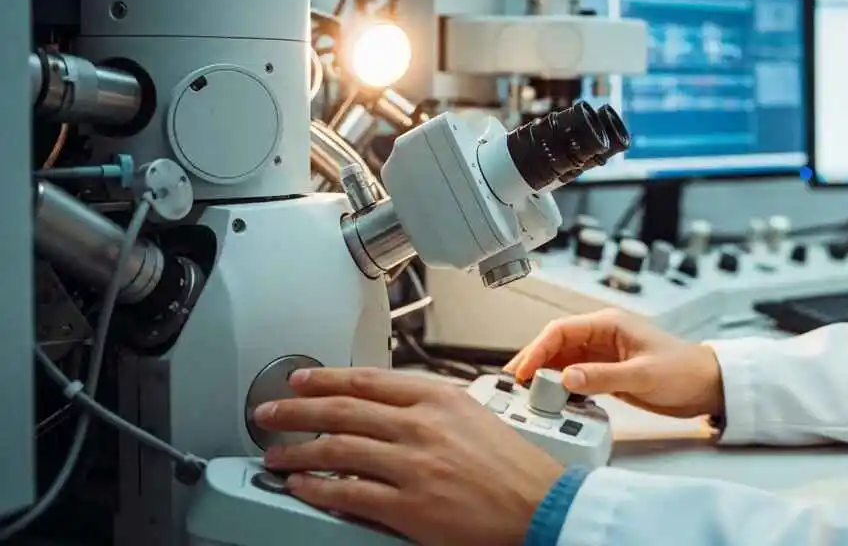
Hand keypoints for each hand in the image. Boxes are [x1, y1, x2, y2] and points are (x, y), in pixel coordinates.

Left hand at [254, 367, 562, 545]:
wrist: (540, 506)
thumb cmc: (515, 468)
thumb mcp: (474, 417)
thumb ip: (431, 409)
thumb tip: (390, 409)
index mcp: (438, 398)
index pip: (367, 380)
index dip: (325, 379)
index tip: (300, 380)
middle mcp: (420, 426)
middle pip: (342, 410)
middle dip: (296, 411)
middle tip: (269, 413)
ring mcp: (411, 465)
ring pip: (336, 450)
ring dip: (297, 452)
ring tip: (275, 456)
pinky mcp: (407, 505)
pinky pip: (347, 493)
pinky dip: (317, 489)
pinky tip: (301, 487)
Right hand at [506, 309, 722, 418]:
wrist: (707, 385)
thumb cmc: (683, 371)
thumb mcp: (642, 375)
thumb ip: (603, 376)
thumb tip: (566, 378)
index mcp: (609, 325)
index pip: (561, 331)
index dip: (538, 349)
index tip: (524, 372)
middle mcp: (603, 336)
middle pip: (557, 344)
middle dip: (535, 361)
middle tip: (515, 383)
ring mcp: (605, 355)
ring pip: (564, 361)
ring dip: (546, 375)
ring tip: (527, 393)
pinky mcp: (609, 372)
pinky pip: (577, 376)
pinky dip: (563, 386)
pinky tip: (553, 399)